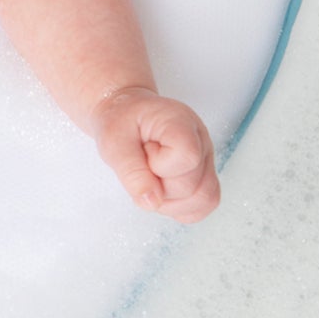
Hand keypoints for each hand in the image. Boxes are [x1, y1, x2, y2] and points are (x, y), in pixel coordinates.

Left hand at [92, 87, 220, 222]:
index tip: (142, 151)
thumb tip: (152, 203)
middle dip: (160, 186)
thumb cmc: (119, 121)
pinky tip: (160, 189)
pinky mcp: (203, 175)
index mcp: (181, 122)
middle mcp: (201, 141)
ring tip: (150, 178)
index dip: (159, 167)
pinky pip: (202, 205)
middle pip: (194, 186)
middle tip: (142, 163)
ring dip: (170, 201)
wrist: (124, 112)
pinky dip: (178, 206)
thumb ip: (131, 172)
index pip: (187, 158)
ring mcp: (205, 159)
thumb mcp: (113, 141)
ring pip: (203, 200)